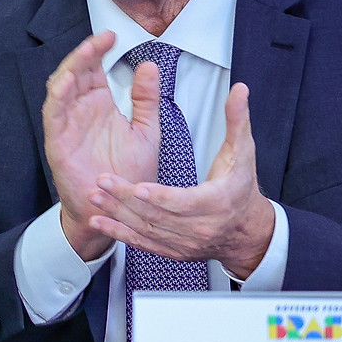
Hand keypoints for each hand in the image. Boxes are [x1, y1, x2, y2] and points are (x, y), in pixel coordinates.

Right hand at [43, 31, 161, 260]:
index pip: (94, 67)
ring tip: (86, 52)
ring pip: (61, 86)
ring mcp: (68, 124)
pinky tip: (67, 82)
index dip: (99, 49)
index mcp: (100, 104)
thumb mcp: (146, 131)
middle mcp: (81, 110)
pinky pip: (53, 114)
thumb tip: (149, 66)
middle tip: (100, 39)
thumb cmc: (128, 174)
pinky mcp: (58, 141)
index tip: (113, 35)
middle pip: (76, 71)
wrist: (118, 209)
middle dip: (86, 52)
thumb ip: (146, 99)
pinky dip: (58, 96)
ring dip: (71, 68)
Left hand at [84, 81, 275, 277]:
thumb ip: (237, 119)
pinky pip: (143, 243)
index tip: (139, 187)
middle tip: (102, 182)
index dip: (160, 197)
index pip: (184, 202)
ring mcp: (185, 242)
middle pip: (158, 216)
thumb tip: (239, 90)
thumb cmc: (241, 188)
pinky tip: (100, 222)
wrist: (246, 230)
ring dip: (118, 214)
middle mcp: (199, 227)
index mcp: (215, 202)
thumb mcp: (243, 151)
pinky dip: (121, 234)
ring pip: (147, 230)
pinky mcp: (173, 250)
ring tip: (95, 197)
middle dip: (127, 199)